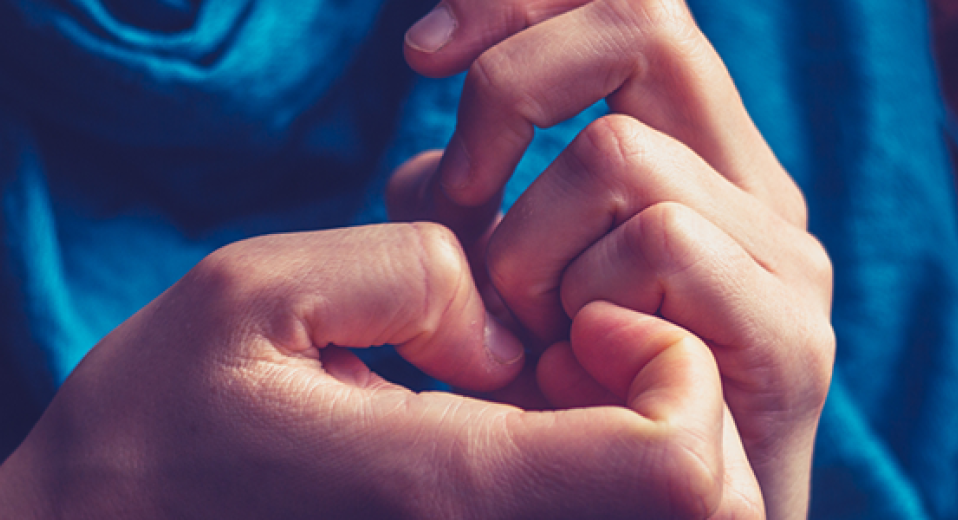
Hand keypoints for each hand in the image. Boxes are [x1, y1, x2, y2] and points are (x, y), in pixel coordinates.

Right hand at [0, 224, 761, 518]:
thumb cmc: (154, 424)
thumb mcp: (257, 291)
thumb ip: (415, 274)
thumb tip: (509, 331)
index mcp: (446, 492)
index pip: (676, 466)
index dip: (672, 364)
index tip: (580, 314)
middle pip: (700, 510)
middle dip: (668, 399)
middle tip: (560, 346)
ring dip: (628, 436)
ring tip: (523, 384)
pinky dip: (583, 469)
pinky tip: (500, 426)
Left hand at [392, 1, 834, 518]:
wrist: (661, 519)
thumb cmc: (566, 402)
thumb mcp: (500, 275)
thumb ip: (472, 205)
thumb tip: (429, 172)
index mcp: (693, 152)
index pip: (628, 2)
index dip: (518, 2)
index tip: (419, 55)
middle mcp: (748, 183)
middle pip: (640, 23)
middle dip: (509, 90)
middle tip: (460, 191)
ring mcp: (781, 254)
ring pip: (620, 152)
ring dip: (529, 245)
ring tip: (529, 332)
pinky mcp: (789, 333)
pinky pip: (661, 241)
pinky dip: (584, 299)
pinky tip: (574, 362)